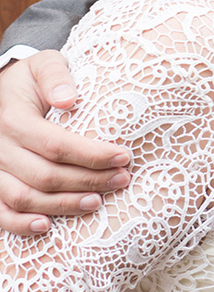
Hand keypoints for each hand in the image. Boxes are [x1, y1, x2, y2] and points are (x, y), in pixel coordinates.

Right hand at [0, 51, 131, 234]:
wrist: (3, 93)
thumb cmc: (31, 80)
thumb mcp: (43, 65)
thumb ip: (56, 76)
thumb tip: (69, 100)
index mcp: (13, 118)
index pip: (56, 144)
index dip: (91, 155)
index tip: (123, 156)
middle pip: (45, 175)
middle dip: (88, 181)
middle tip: (122, 179)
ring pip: (24, 197)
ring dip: (63, 205)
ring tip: (97, 202)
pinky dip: (20, 224)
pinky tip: (47, 226)